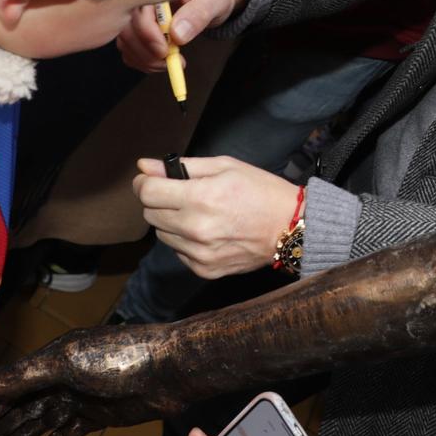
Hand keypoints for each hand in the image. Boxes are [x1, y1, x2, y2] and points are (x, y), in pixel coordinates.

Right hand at [0, 325, 183, 435]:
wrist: (171, 370)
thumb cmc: (121, 359)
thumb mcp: (68, 363)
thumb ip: (28, 375)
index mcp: (55, 358)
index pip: (14, 384)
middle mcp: (67, 375)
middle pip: (27, 402)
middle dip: (2, 421)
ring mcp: (85, 394)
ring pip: (46, 416)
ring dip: (24, 431)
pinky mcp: (104, 412)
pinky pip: (75, 426)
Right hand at [118, 0, 238, 70]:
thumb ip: (197, 14)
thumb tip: (177, 35)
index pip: (137, 12)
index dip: (147, 34)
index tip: (165, 51)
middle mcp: (140, 0)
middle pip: (127, 30)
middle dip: (146, 52)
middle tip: (171, 62)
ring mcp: (136, 16)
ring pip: (126, 43)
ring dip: (146, 60)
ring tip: (172, 62)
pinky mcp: (138, 30)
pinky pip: (130, 50)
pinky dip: (143, 62)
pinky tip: (163, 61)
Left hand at [135, 156, 298, 279]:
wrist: (290, 228)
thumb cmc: (260, 191)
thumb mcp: (225, 166)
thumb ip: (182, 166)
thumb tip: (144, 166)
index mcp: (201, 197)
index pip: (147, 192)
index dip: (144, 182)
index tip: (151, 179)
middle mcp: (196, 229)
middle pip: (150, 214)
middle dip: (159, 200)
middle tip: (181, 195)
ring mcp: (199, 253)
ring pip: (161, 234)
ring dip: (171, 222)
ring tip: (199, 213)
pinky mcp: (204, 270)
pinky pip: (177, 252)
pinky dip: (185, 241)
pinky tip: (207, 232)